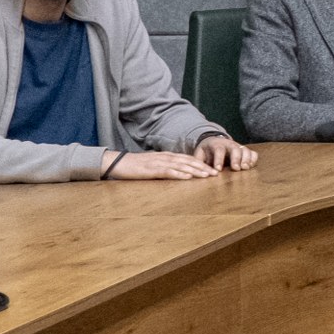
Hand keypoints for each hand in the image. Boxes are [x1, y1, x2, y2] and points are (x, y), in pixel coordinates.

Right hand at [103, 149, 218, 179]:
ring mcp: (158, 163)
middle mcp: (165, 157)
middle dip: (203, 167)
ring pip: (181, 166)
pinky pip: (168, 172)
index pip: (187, 158)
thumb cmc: (135, 165)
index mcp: (166, 156)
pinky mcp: (151, 170)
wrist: (118, 162)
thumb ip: (165, 165)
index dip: (201, 163)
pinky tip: (188, 177)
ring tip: (207, 175)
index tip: (213, 169)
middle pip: (188, 161)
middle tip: (216, 173)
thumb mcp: (153, 163)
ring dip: (195, 171)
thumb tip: (178, 171)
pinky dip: (179, 174)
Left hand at [192, 133, 255, 170]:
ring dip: (246, 159)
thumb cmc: (206, 152)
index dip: (219, 159)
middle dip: (236, 158)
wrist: (213, 142)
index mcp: (216, 144)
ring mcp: (238, 146)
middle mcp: (229, 144)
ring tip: (245, 168)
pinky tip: (250, 167)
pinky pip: (253, 153)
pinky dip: (253, 159)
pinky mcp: (245, 151)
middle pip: (235, 148)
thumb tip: (196, 172)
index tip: (218, 170)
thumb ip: (198, 162)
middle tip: (236, 168)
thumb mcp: (199, 154)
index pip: (219, 150)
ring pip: (245, 150)